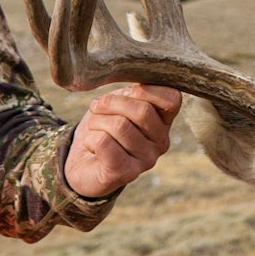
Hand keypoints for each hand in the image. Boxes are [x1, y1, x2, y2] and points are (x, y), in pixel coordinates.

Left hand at [63, 83, 181, 198]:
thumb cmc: (104, 126)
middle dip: (112, 103)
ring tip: (94, 127)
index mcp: (164, 121)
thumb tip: (139, 82)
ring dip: (97, 121)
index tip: (125, 93)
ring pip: (120, 125)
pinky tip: (92, 144)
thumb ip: (133, 93)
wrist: (83, 161)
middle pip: (142, 110)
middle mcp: (161, 142)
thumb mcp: (121, 102)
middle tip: (97, 107)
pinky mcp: (126, 173)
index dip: (145, 90)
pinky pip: (104, 142)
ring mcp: (146, 160)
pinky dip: (90, 137)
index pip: (171, 98)